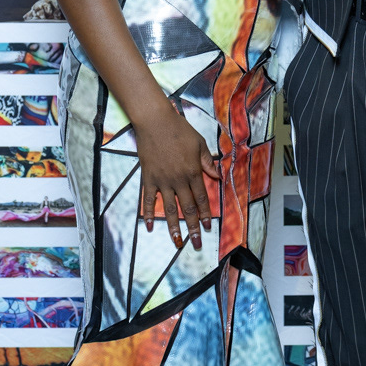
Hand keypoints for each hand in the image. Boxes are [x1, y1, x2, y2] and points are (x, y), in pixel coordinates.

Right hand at [135, 96, 219, 248]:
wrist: (155, 121)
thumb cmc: (179, 130)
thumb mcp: (199, 143)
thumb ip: (207, 162)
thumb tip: (217, 176)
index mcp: (192, 172)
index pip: (202, 199)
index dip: (206, 214)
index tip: (208, 227)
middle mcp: (178, 180)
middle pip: (187, 209)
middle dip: (193, 227)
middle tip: (196, 243)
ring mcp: (162, 181)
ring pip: (169, 209)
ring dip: (173, 227)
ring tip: (177, 242)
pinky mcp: (148, 178)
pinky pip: (149, 199)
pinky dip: (148, 213)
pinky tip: (149, 226)